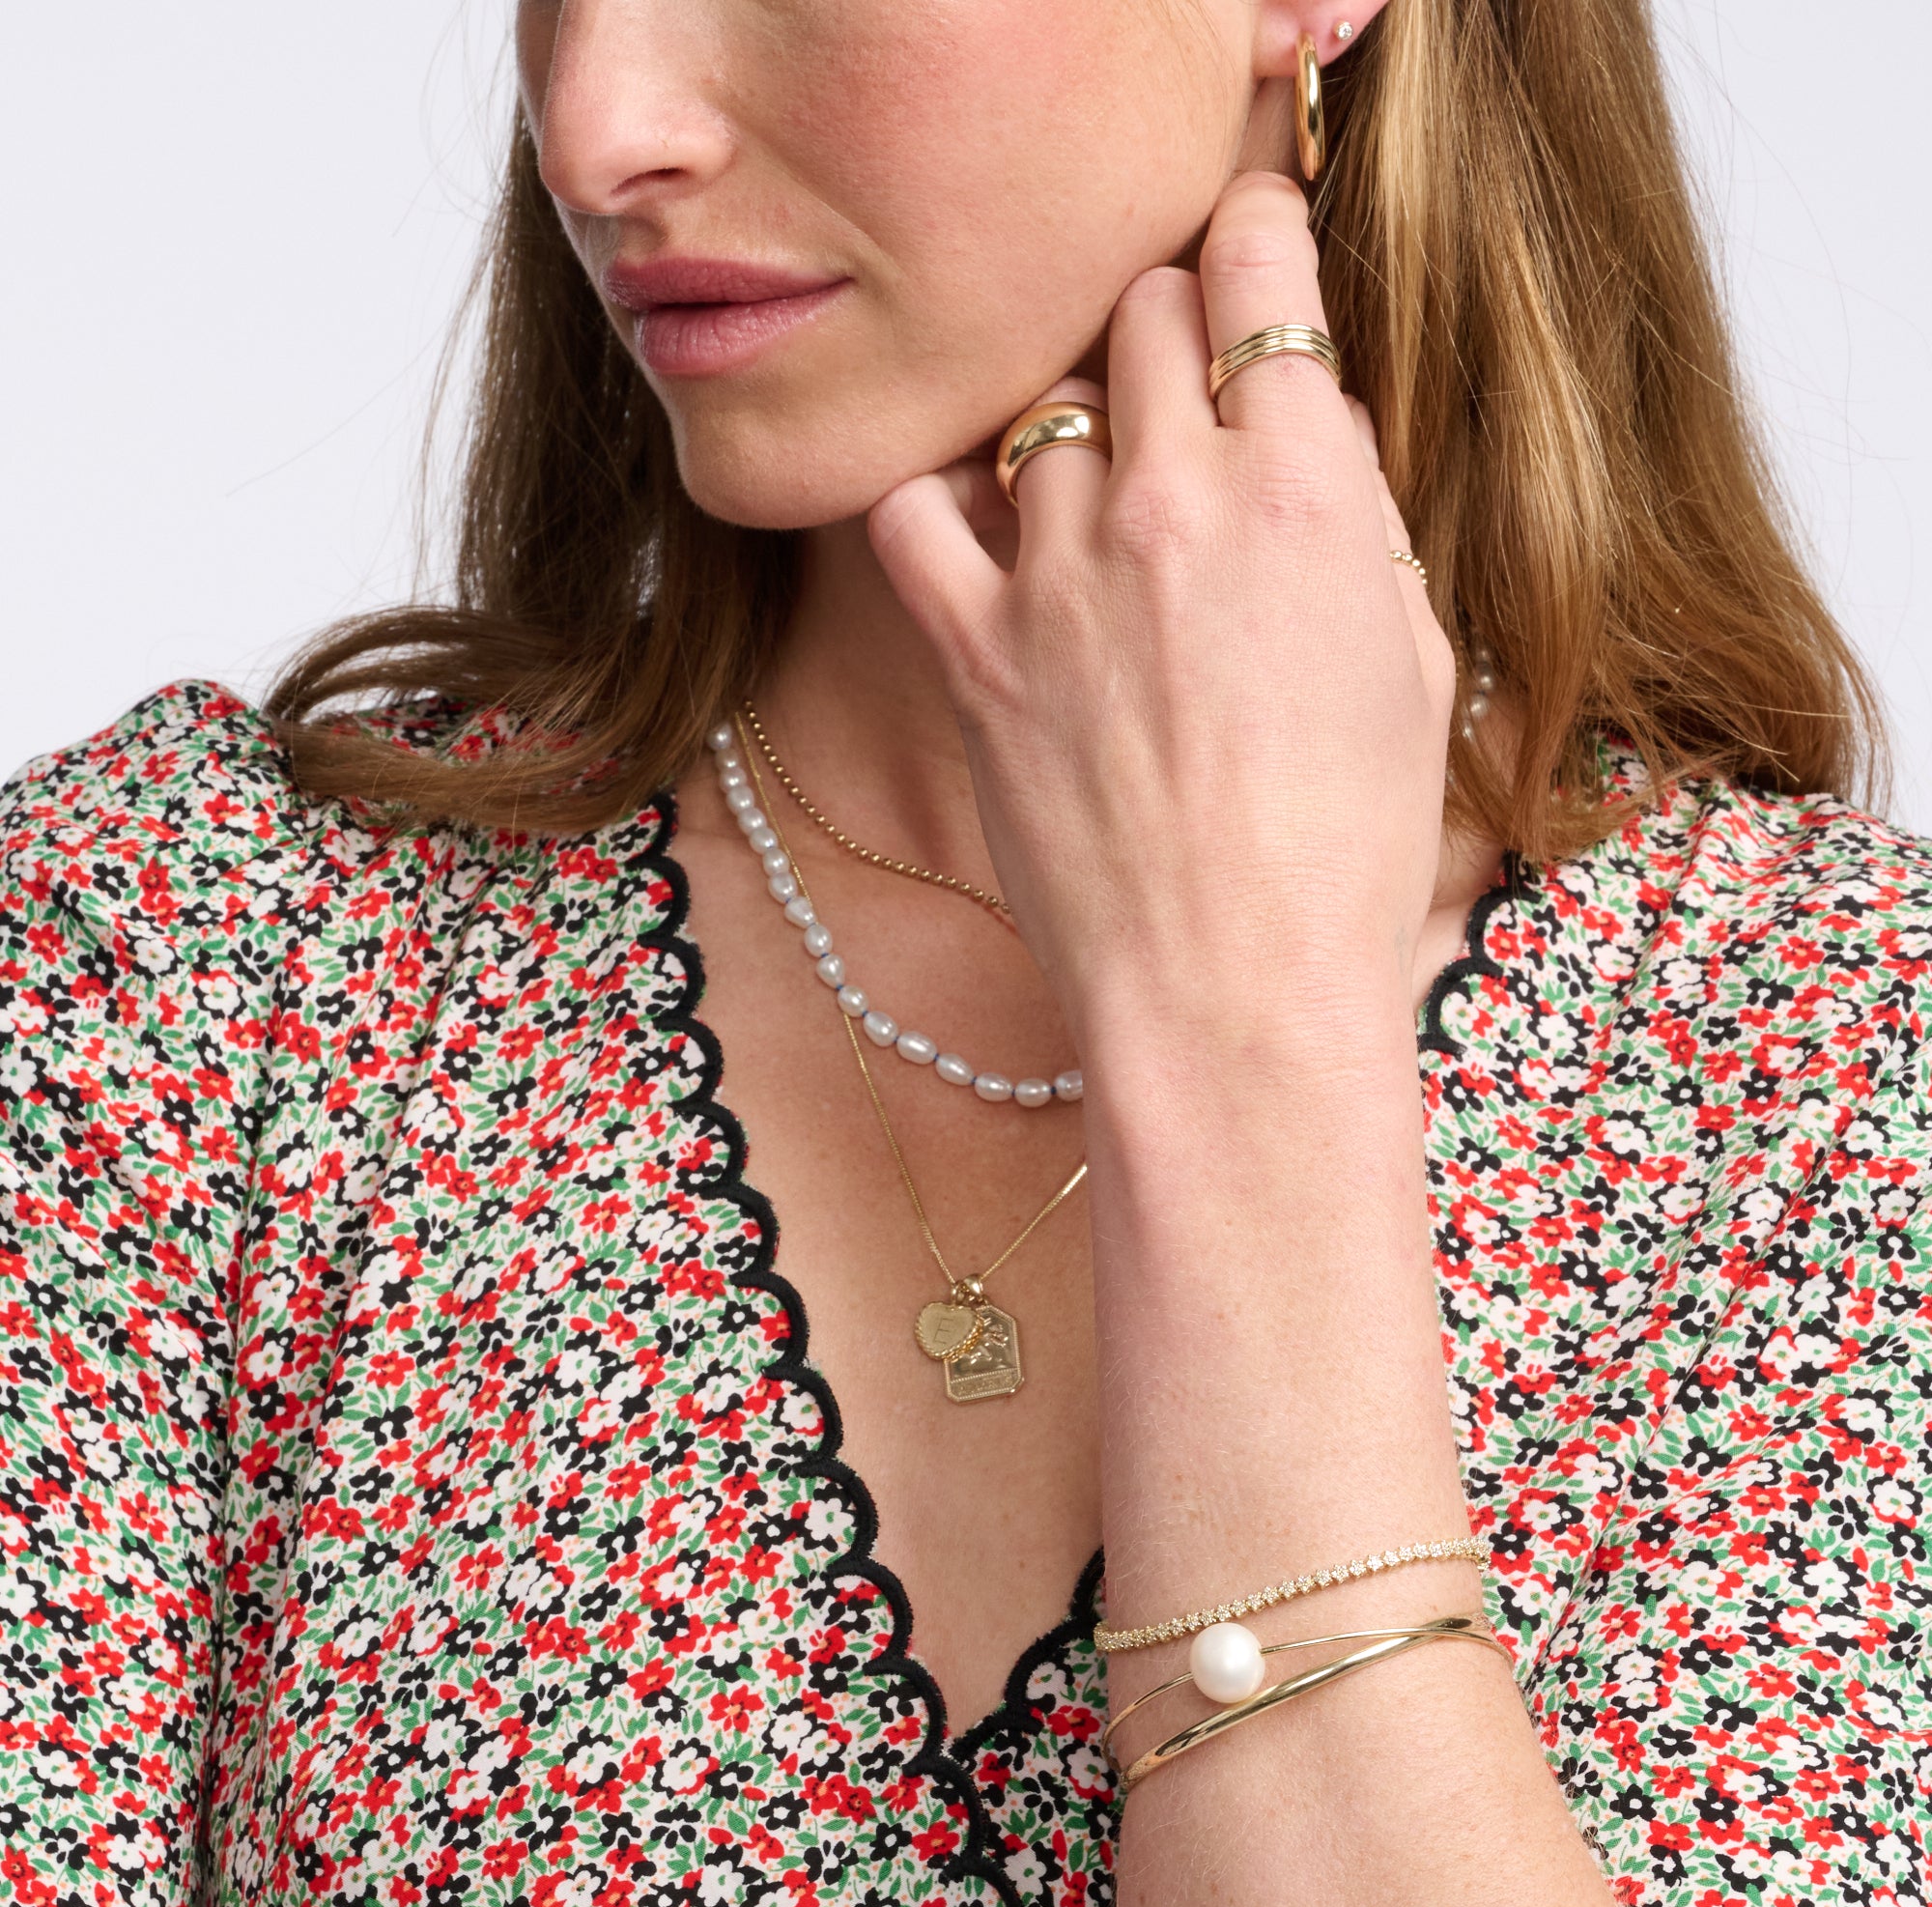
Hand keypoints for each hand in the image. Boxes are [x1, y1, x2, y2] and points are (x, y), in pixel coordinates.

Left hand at [867, 171, 1456, 1053]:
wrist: (1231, 991)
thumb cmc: (1345, 852)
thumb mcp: (1411, 666)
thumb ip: (1356, 522)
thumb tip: (1306, 438)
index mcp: (1307, 491)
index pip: (1261, 271)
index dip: (1256, 233)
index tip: (1249, 243)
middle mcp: (1174, 500)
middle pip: (1142, 311)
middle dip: (1169, 324)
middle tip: (1183, 383)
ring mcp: (1059, 571)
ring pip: (1040, 399)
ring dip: (1075, 418)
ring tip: (1099, 487)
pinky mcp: (974, 648)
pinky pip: (916, 509)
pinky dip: (942, 495)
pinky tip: (982, 525)